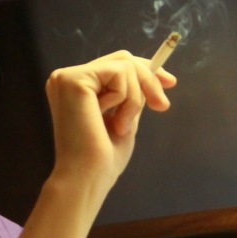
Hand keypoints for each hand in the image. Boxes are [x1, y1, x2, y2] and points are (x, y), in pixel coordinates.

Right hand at [44, 50, 175, 188]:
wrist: (88, 178)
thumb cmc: (103, 159)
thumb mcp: (124, 119)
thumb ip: (132, 96)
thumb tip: (153, 75)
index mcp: (75, 88)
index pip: (114, 64)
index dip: (145, 69)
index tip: (170, 82)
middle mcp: (66, 79)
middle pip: (122, 59)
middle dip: (150, 80)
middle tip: (162, 107)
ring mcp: (67, 77)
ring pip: (124, 66)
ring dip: (135, 98)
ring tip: (122, 126)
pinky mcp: (73, 80)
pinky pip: (119, 73)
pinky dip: (127, 99)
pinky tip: (112, 122)